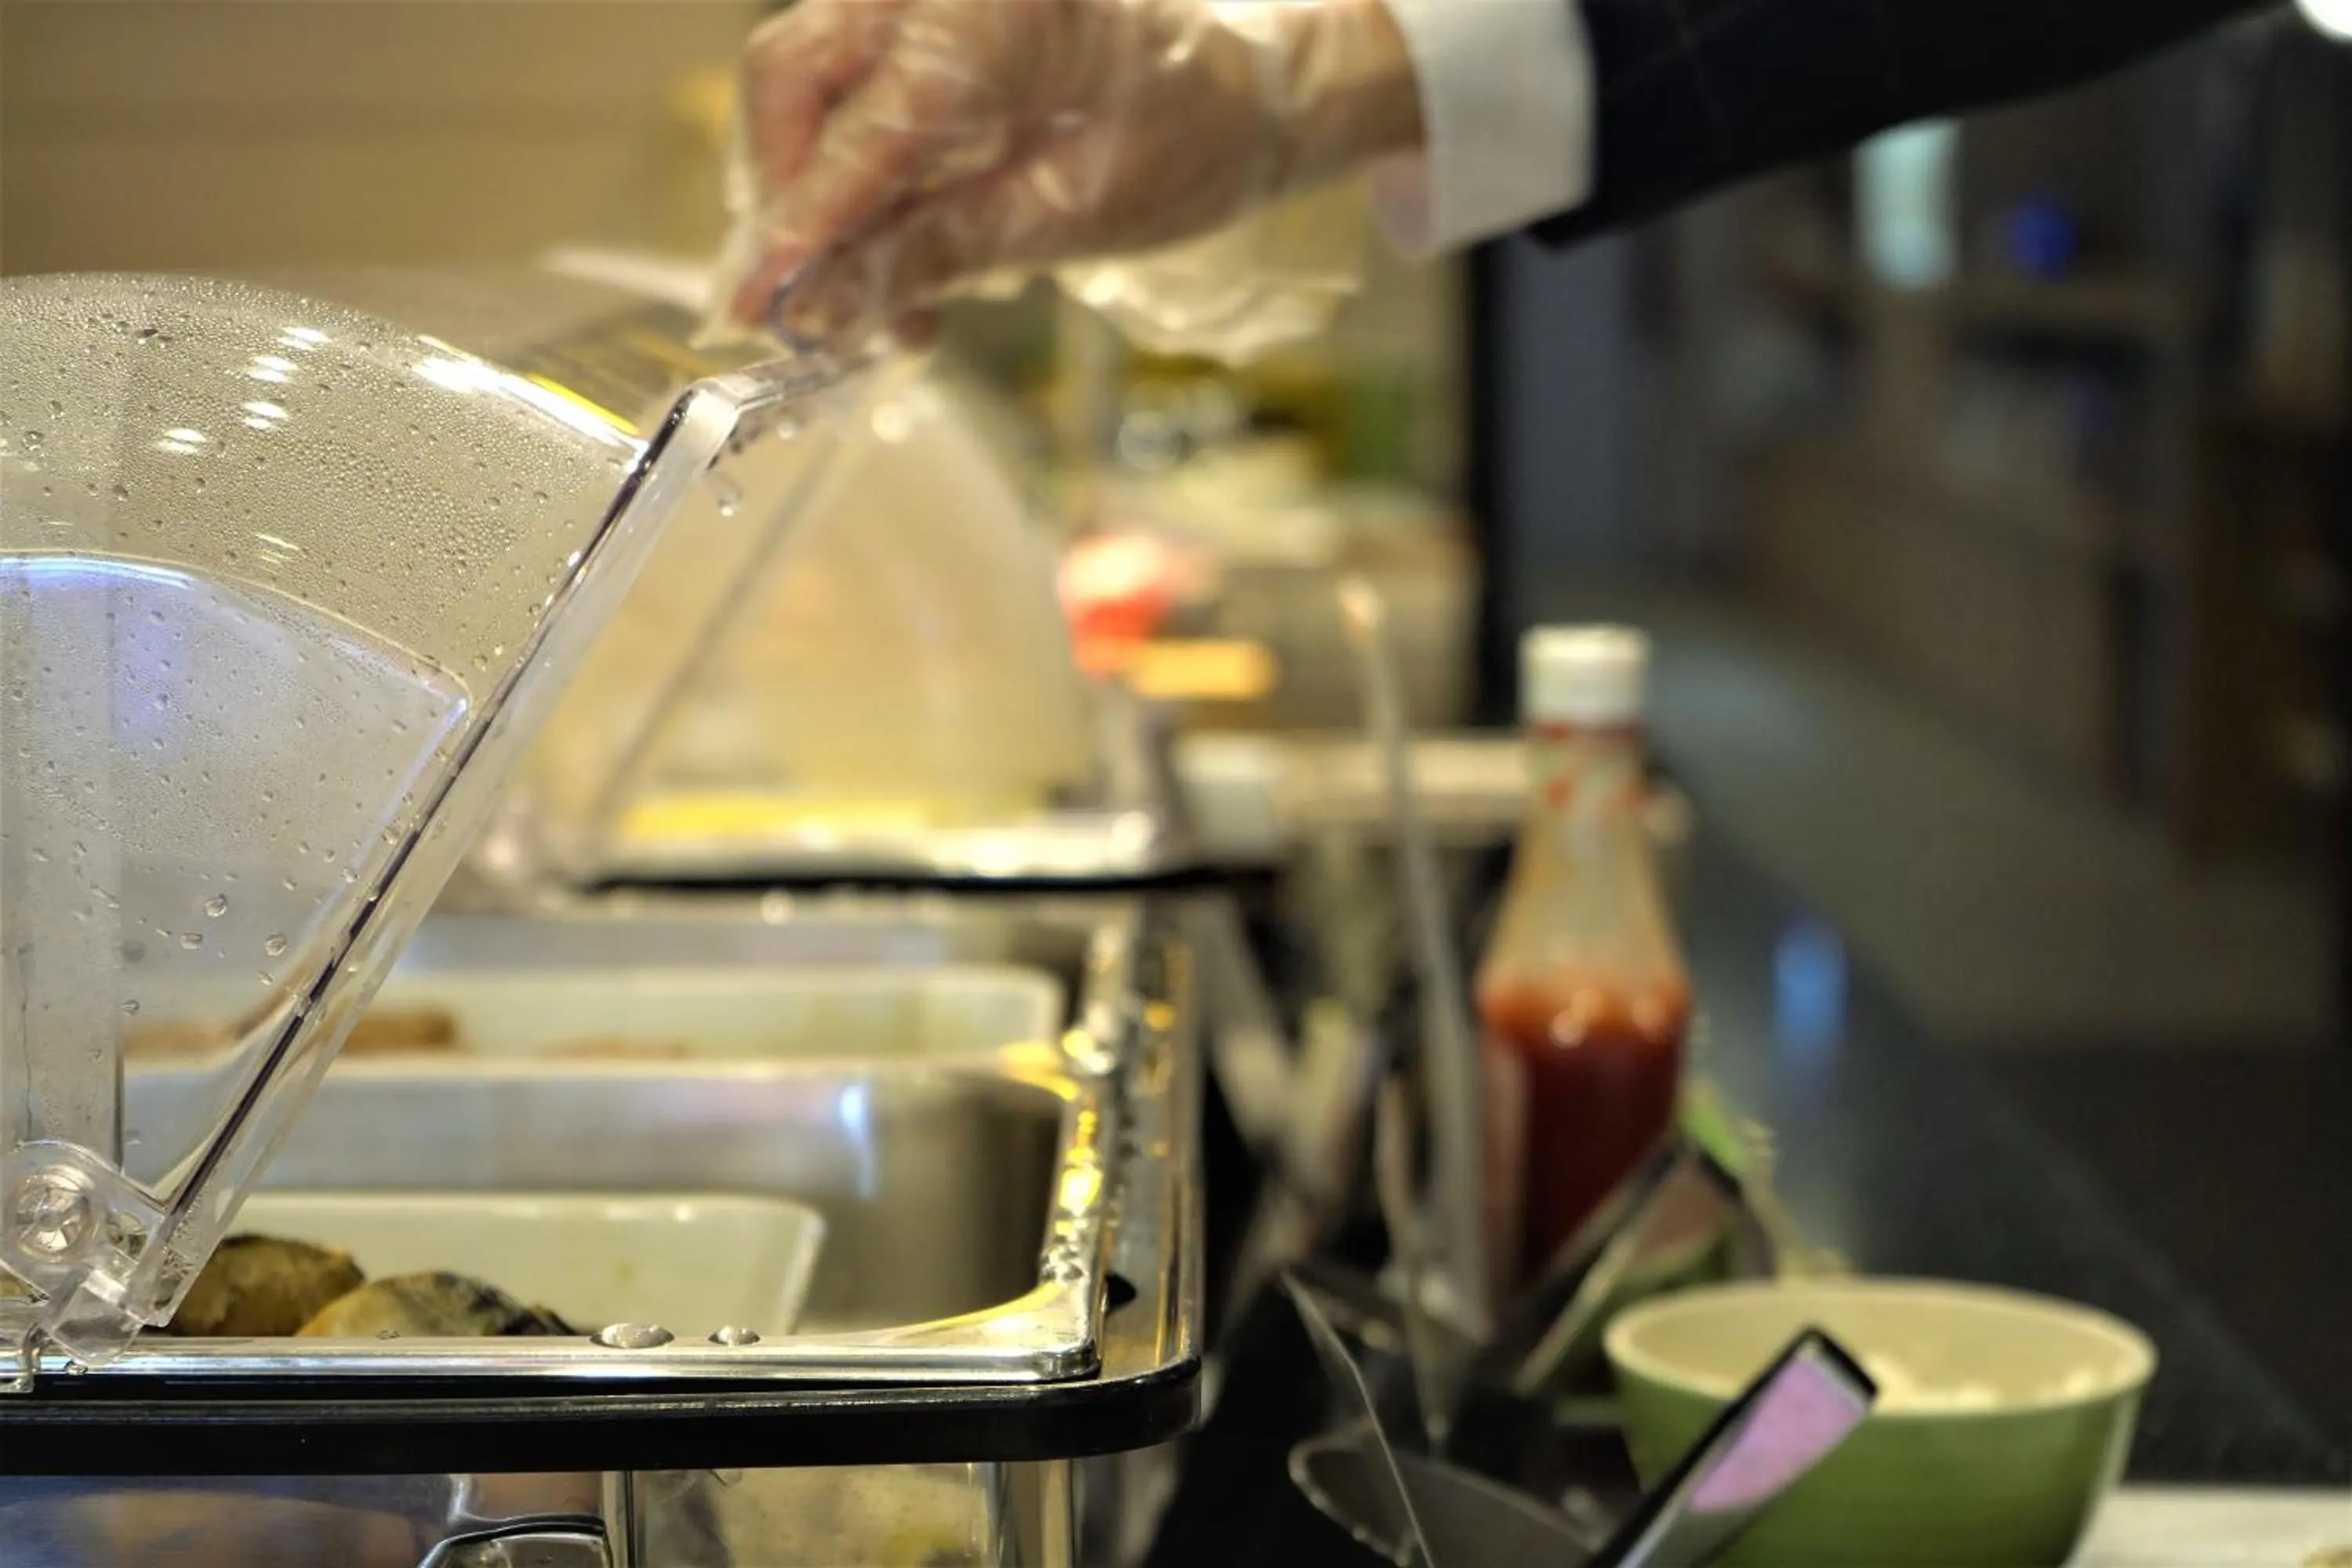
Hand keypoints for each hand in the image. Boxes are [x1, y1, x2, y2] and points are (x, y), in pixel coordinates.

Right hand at [723, 0, 1422, 342]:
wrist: (1252, 86)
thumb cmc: (1189, 138)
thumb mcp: (1071, 215)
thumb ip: (940, 251)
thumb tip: (822, 307)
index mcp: (986, 16)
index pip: (851, 133)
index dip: (791, 231)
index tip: (745, 309)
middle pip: (792, 81)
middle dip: (785, 199)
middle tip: (809, 308)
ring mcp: (925, 0)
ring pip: (808, 93)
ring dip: (821, 206)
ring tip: (879, 309)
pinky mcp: (924, 28)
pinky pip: (852, 100)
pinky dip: (857, 186)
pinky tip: (898, 268)